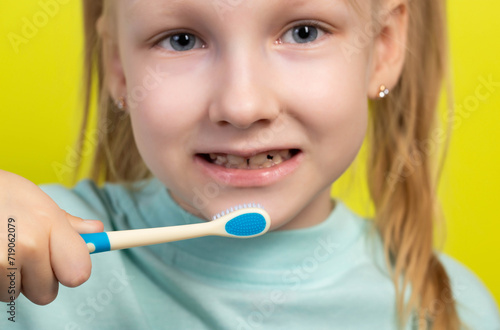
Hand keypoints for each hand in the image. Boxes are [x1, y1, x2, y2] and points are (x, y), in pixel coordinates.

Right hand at [0, 170, 102, 304]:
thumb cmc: (5, 195)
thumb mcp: (40, 202)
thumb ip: (68, 223)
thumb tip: (97, 230)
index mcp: (50, 224)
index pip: (79, 272)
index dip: (73, 272)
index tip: (66, 267)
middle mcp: (29, 245)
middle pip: (46, 293)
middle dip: (36, 280)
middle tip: (24, 255)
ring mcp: (2, 260)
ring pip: (15, 294)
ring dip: (11, 279)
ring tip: (3, 248)